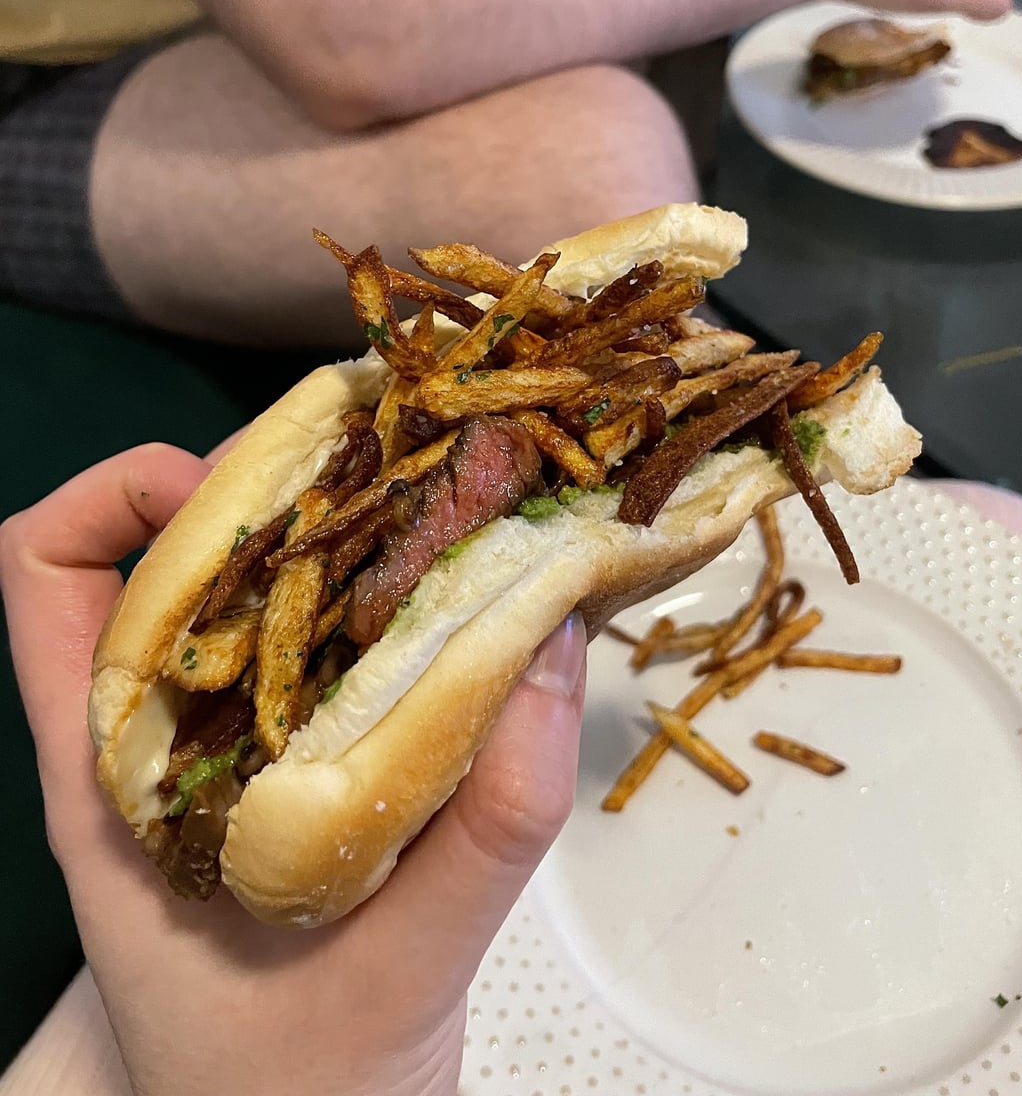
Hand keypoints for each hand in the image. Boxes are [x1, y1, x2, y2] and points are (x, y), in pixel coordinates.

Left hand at [0, 445, 586, 1095]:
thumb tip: (547, 643)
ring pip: (263, 599)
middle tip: (393, 472)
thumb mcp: (397, 972)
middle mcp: (156, 747)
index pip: (45, 576)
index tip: (232, 490)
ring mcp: (228, 763)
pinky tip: (473, 610)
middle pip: (174, 555)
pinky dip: (396, 611)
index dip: (116, 495)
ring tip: (445, 515)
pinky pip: (336, 661)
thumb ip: (483, 829)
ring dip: (348, 540)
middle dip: (274, 486)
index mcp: (109, 780)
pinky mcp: (298, 781)